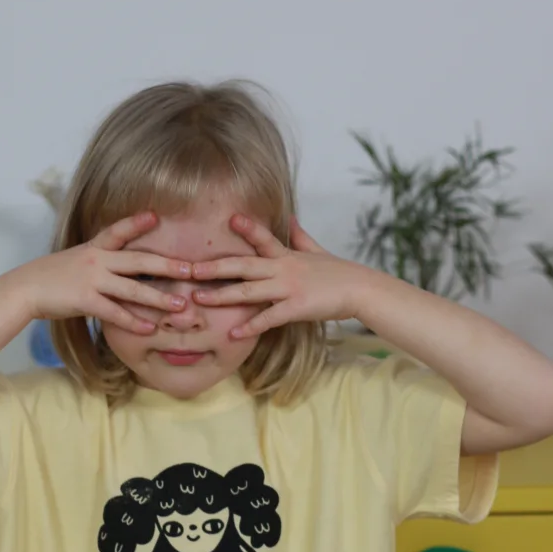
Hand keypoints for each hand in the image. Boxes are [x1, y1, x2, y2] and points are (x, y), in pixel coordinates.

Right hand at [22, 212, 190, 334]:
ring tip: (180, 305)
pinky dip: (133, 321)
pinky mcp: (85, 300)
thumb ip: (98, 261)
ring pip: (132, 290)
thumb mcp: (75, 260)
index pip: (118, 231)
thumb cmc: (50, 277)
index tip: (155, 216)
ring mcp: (91, 280)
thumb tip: (118, 266)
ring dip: (159, 298)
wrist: (24, 289)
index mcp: (94, 248)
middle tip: (191, 269)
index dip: (136, 223)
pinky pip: (114, 312)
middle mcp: (97, 260)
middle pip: (138, 261)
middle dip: (167, 265)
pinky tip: (149, 328)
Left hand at [191, 216, 365, 338]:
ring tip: (198, 298)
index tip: (229, 218)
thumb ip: (299, 236)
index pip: (263, 239)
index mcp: (287, 255)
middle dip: (215, 267)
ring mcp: (288, 288)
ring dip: (222, 295)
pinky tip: (232, 333)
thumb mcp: (317, 250)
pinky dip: (250, 326)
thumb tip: (290, 218)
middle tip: (191, 268)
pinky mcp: (296, 308)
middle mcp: (283, 269)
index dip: (247, 229)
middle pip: (244, 266)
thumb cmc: (339, 272)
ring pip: (249, 291)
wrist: (361, 290)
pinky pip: (268, 318)